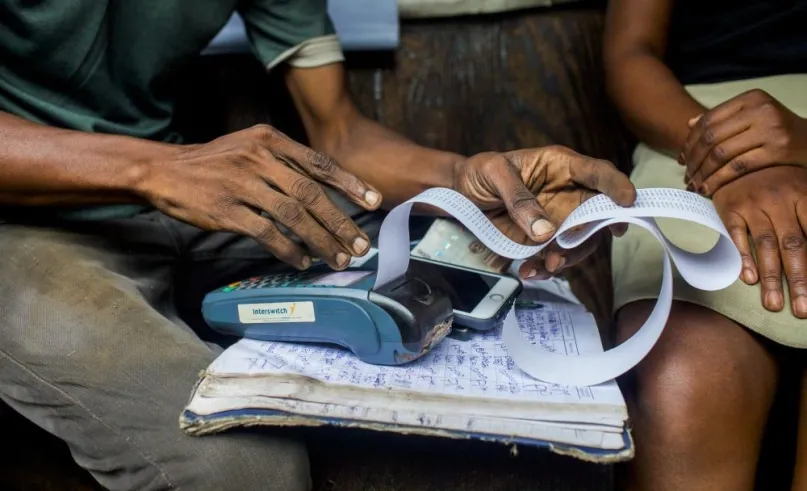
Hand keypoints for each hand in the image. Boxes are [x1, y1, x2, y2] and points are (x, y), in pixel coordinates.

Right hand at [138, 124, 380, 269]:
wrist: (164, 170)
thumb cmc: (215, 162)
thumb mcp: (250, 147)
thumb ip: (284, 162)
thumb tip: (324, 190)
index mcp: (270, 139)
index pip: (318, 163)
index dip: (350, 183)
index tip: (374, 202)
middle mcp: (259, 158)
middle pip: (311, 193)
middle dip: (340, 222)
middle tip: (359, 244)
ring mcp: (242, 183)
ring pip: (294, 216)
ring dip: (321, 240)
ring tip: (338, 258)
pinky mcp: (227, 210)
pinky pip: (267, 233)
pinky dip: (289, 249)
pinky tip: (303, 261)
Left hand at [453, 145, 636, 278]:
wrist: (459, 194)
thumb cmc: (480, 172)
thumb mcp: (493, 172)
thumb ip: (518, 197)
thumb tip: (545, 230)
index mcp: (561, 166)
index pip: (597, 172)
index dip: (616, 185)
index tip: (627, 201)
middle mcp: (568, 193)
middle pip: (597, 214)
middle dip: (590, 236)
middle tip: (565, 251)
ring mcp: (559, 218)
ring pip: (581, 241)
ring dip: (569, 257)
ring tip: (546, 267)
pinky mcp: (544, 240)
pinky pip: (557, 256)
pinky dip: (547, 268)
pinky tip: (530, 272)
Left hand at [681, 89, 806, 194]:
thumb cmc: (779, 132)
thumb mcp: (754, 117)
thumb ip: (724, 119)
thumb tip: (690, 124)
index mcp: (751, 98)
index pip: (708, 120)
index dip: (689, 142)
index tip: (681, 159)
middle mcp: (760, 110)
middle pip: (711, 138)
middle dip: (693, 160)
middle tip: (686, 176)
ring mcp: (770, 129)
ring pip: (721, 154)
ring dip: (702, 173)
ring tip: (694, 185)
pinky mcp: (777, 150)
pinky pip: (737, 167)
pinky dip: (718, 180)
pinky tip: (708, 189)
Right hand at [712, 166, 806, 317]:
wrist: (739, 156)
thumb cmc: (778, 178)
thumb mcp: (803, 190)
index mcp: (804, 195)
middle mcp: (780, 200)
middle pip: (794, 246)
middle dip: (800, 281)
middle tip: (802, 309)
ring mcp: (754, 205)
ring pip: (766, 245)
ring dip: (771, 278)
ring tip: (774, 305)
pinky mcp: (730, 208)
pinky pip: (737, 236)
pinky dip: (743, 257)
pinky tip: (748, 278)